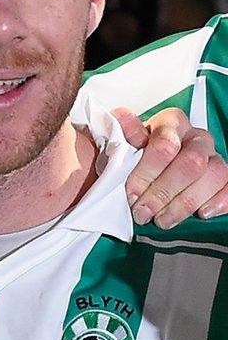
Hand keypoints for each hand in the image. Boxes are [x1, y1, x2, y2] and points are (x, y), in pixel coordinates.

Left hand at [113, 107, 227, 228]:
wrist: (151, 164)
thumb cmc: (136, 153)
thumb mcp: (124, 141)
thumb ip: (124, 133)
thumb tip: (121, 118)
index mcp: (171, 123)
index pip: (165, 145)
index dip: (147, 173)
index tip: (131, 194)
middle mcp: (196, 137)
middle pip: (191, 163)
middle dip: (164, 192)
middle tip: (143, 212)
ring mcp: (213, 156)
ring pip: (213, 176)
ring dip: (185, 203)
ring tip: (162, 220)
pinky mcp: (224, 176)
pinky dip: (219, 202)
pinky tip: (201, 214)